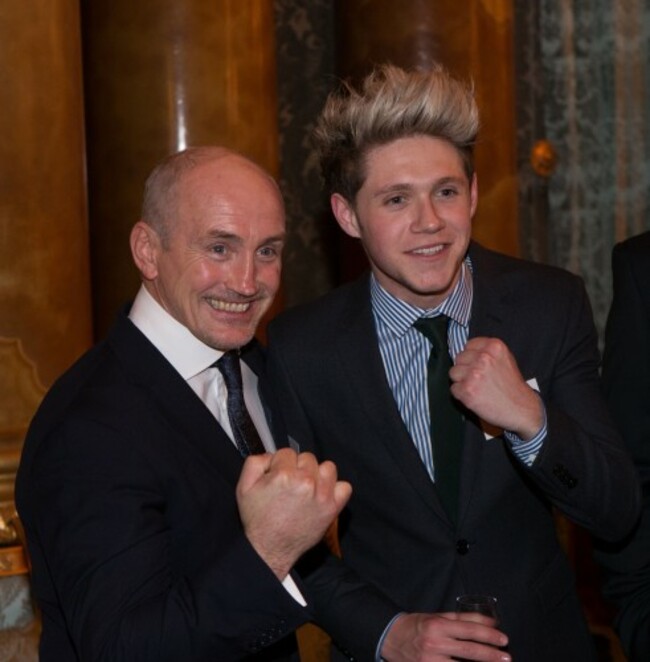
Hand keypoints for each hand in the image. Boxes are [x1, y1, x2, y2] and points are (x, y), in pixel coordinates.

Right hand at [236, 448, 351, 578]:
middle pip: (307, 458)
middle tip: (290, 485)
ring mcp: (322, 495)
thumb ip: (255, 462)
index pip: (287, 452)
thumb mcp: (243, 487)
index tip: (277, 477)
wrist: (269, 549)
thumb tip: (271, 455)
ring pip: (327, 467)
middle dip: (298, 468)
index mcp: (284, 475)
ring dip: (318, 475)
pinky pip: (345, 486)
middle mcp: (306, 482)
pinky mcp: (332, 508)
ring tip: (307, 488)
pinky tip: (322, 495)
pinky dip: (335, 489)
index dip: (280, 464)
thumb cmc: (258, 520)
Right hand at [382, 612, 509, 660]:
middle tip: (507, 657)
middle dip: (490, 654)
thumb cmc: (418, 625)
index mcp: (437, 626)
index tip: (503, 639)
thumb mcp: (438, 616)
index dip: (487, 634)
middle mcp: (434, 644)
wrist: (392, 639)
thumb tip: (490, 620)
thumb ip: (463, 618)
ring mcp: (431, 661)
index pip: (468, 630)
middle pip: (469, 651)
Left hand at [450, 337, 542, 439]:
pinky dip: (462, 395)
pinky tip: (475, 397)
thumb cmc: (513, 386)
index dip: (471, 356)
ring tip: (477, 388)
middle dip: (465, 369)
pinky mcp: (467, 389)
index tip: (477, 365)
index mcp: (494, 346)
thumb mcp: (505, 359)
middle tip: (478, 379)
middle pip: (459, 358)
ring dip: (461, 381)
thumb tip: (467, 352)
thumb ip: (487, 352)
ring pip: (453, 373)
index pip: (469, 345)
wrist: (521, 409)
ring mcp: (474, 374)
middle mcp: (483, 358)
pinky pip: (454, 389)